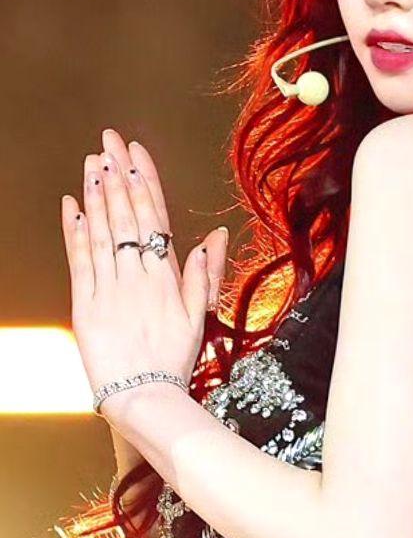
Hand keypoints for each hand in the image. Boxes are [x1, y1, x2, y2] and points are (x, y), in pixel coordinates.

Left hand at [61, 128, 228, 426]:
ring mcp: (110, 288)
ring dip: (96, 194)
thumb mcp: (199, 317)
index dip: (144, 181)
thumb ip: (205, 275)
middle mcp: (138, 276)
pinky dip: (75, 231)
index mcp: (167, 276)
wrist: (146, 397)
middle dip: (116, 175)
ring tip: (91, 162)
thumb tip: (215, 237)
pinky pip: (79, 261)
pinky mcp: (85, 305)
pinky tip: (72, 205)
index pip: (155, 216)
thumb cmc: (174, 361)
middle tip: (108, 141)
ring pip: (102, 231)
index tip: (135, 153)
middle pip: (126, 215)